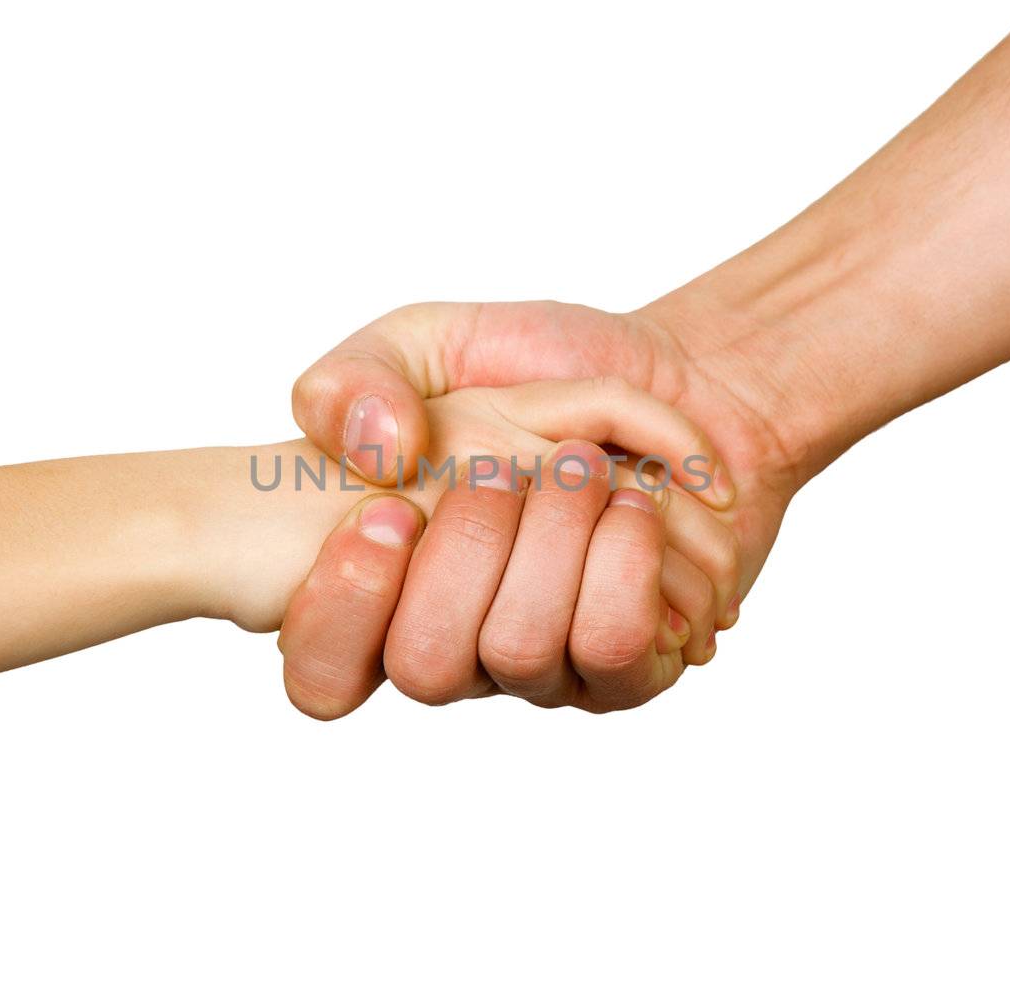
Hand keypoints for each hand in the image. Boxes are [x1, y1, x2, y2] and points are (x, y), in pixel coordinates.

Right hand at [250, 379, 740, 716]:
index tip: (388, 509)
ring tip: (596, 469)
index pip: (321, 669)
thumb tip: (383, 454)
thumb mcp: (419, 341)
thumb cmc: (543, 356)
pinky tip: (654, 501)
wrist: (688, 373)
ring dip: (563, 535)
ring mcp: (541, 660)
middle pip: (427, 660)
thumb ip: (350, 383)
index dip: (338, 606)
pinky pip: (617, 644)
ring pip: (520, 648)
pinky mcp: (629, 666)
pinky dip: (639, 555)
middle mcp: (461, 633)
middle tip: (512, 463)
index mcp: (390, 575)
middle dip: (474, 540)